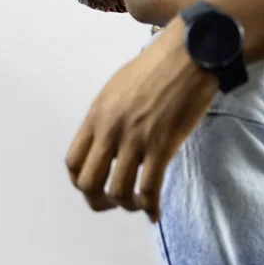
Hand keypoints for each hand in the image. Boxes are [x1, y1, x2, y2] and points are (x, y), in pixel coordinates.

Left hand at [65, 15, 219, 222]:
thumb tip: (109, 138)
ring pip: (118, 192)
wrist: (190, 52)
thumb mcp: (120, 84)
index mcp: (98, 113)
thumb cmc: (159, 63)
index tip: (96, 184)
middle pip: (88, 183)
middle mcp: (111, 129)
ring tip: (137, 204)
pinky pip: (148, 189)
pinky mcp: (162, 145)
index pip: (73, 162)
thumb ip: (109, 114)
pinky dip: (150, 207)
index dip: (81, 181)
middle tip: (113, 203)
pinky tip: (154, 212)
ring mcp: (136, 139)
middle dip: (98, 201)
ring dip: (126, 205)